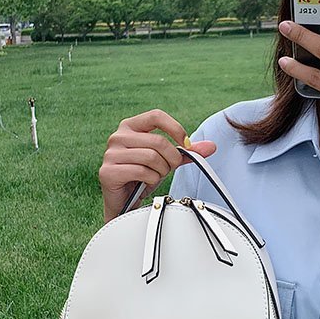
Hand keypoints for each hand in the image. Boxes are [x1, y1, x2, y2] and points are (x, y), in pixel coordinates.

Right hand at [99, 109, 216, 222]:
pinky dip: (150, 180)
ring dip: (160, 171)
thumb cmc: (142, 177)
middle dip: (171, 159)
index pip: (156, 116)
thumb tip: (211, 146)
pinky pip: (141, 172)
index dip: (176, 129)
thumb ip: (185, 153)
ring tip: (154, 176)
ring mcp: (111, 154)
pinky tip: (145, 183)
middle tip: (169, 169)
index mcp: (130, 127)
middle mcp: (117, 137)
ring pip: (151, 157)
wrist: (124, 202)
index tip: (186, 145)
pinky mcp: (108, 171)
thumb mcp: (165, 161)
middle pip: (158, 141)